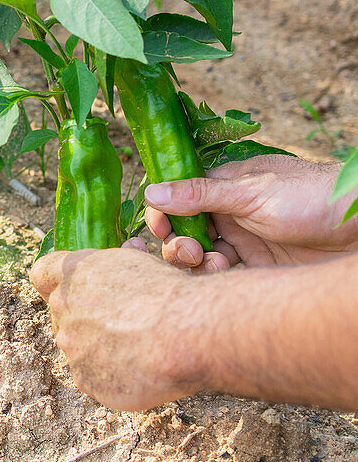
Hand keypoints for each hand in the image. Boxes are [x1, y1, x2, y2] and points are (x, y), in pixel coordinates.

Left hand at [30, 249, 211, 410]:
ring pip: (79, 348)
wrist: (187, 333)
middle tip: (122, 323)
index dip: (55, 282)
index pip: (42, 274)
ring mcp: (71, 348)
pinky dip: (113, 376)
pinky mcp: (85, 380)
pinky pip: (94, 378)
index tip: (75, 290)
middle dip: (85, 319)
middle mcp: (62, 309)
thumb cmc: (166, 293)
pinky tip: (140, 369)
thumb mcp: (135, 263)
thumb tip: (123, 253)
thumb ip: (111, 267)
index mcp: (71, 275)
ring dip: (100, 349)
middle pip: (62, 315)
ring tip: (138, 347)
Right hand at [125, 155, 357, 271]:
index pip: (177, 197)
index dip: (162, 213)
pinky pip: (221, 274)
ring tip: (209, 262)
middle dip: (176, 241)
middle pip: (183, 229)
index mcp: (223, 186)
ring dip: (193, 260)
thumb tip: (151, 191)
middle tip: (188, 250)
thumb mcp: (250, 192)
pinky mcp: (256, 266)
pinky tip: (221, 272)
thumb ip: (200, 195)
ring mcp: (242, 239)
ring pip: (198, 254)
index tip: (158, 226)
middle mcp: (228, 212)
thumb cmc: (311, 197)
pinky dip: (212, 276)